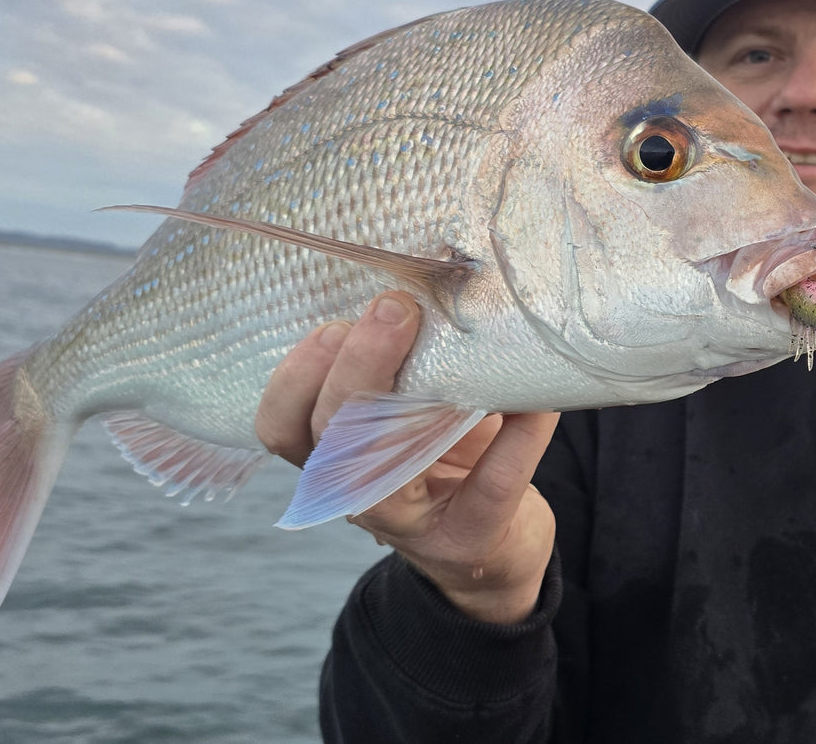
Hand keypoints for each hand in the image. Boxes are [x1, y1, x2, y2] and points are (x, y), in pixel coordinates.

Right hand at [255, 291, 557, 623]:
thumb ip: (398, 359)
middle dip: (354, 369)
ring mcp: (411, 523)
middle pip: (328, 439)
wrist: (490, 546)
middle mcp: (357, 493)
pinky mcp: (471, 536)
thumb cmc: (442, 457)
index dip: (298, 374)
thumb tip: (427, 270)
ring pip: (382, 477)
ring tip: (444, 353)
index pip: (280, 424)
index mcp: (330, 455)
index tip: (335, 320)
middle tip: (394, 308)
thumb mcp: (407, 407)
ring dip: (408, 407)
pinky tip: (536, 402)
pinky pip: (492, 487)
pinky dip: (518, 439)